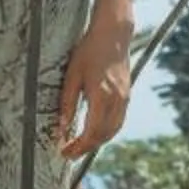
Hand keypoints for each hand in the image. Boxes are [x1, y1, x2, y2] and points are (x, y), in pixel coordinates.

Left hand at [55, 17, 134, 157]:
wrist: (113, 35)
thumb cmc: (89, 51)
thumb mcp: (72, 76)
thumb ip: (67, 103)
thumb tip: (61, 128)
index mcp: (102, 96)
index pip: (91, 132)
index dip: (78, 147)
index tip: (65, 153)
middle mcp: (117, 101)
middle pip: (103, 136)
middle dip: (86, 148)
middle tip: (69, 154)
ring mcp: (124, 99)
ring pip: (113, 131)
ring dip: (97, 142)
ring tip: (80, 146)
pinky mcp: (127, 96)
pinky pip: (118, 122)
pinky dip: (106, 132)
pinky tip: (95, 132)